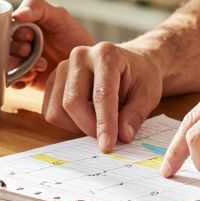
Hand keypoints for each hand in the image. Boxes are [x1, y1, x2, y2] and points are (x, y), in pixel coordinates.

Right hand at [7, 0, 95, 90]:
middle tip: (28, 51)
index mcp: (24, 26)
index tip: (29, 36)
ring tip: (35, 68)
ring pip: (5, 65)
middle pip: (3, 47)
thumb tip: (17, 14)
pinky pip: (11, 82)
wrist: (89, 65)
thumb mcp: (60, 16)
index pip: (6, 27)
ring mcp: (22, 61)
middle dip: (15, 50)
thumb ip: (38, 7)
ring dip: (16, 67)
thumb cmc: (75, 37)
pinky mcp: (26, 79)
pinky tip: (30, 78)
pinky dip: (17, 81)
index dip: (15, 33)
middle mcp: (20, 43)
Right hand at [43, 41, 164, 151]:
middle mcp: (81, 55)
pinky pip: (51, 111)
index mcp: (107, 54)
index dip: (104, 123)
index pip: (101, 94)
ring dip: (76, 126)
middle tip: (106, 139)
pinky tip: (87, 117)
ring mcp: (63, 66)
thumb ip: (135, 115)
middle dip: (88, 127)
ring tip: (98, 123)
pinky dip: (67, 123)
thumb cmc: (141, 77)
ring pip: (57, 109)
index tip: (107, 146)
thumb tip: (123, 136)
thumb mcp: (149, 95)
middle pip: (72, 101)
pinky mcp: (54, 79)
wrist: (133, 63)